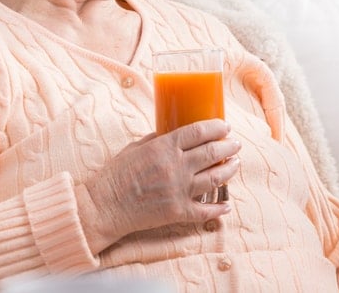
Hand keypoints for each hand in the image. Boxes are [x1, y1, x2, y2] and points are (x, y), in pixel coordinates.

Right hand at [81, 119, 241, 249]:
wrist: (103, 207)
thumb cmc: (116, 174)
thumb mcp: (136, 147)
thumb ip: (159, 139)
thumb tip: (177, 132)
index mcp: (164, 147)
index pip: (199, 131)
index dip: (217, 127)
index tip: (225, 126)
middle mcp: (176, 166)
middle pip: (213, 152)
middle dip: (229, 146)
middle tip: (235, 144)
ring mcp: (178, 190)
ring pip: (215, 177)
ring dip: (230, 169)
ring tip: (235, 164)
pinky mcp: (177, 212)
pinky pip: (205, 210)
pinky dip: (219, 208)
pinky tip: (226, 204)